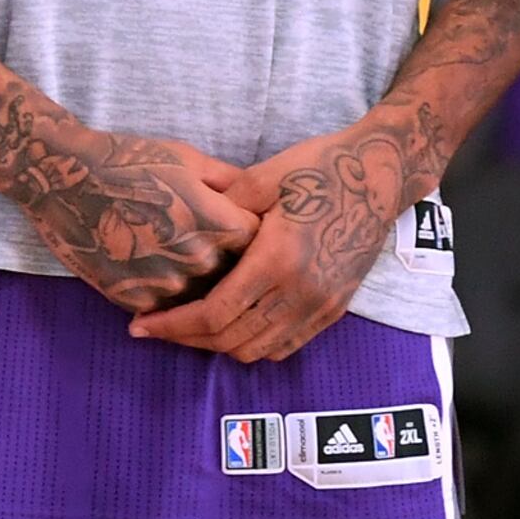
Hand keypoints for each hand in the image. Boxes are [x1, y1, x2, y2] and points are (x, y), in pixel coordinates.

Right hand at [12, 128, 257, 315]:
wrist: (61, 176)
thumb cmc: (128, 159)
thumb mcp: (189, 159)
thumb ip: (234, 184)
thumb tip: (263, 202)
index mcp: (223, 225)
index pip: (262, 243)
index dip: (252, 233)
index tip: (238, 224)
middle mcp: (203, 261)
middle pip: (236, 275)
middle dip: (229, 261)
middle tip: (206, 243)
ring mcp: (169, 285)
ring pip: (202, 296)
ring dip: (198, 282)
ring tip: (176, 255)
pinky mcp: (137, 300)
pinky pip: (167, 305)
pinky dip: (164, 291)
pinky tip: (151, 266)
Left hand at [131, 130, 403, 362]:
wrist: (379, 176)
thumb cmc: (318, 169)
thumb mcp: (261, 178)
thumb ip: (221, 209)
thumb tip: (183, 228)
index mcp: (277, 261)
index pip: (215, 314)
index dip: (173, 326)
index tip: (139, 326)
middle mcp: (301, 293)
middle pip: (231, 339)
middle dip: (186, 340)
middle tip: (153, 329)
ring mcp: (322, 305)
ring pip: (258, 349)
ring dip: (217, 346)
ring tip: (185, 330)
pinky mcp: (335, 307)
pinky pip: (286, 344)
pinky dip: (252, 345)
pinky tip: (229, 329)